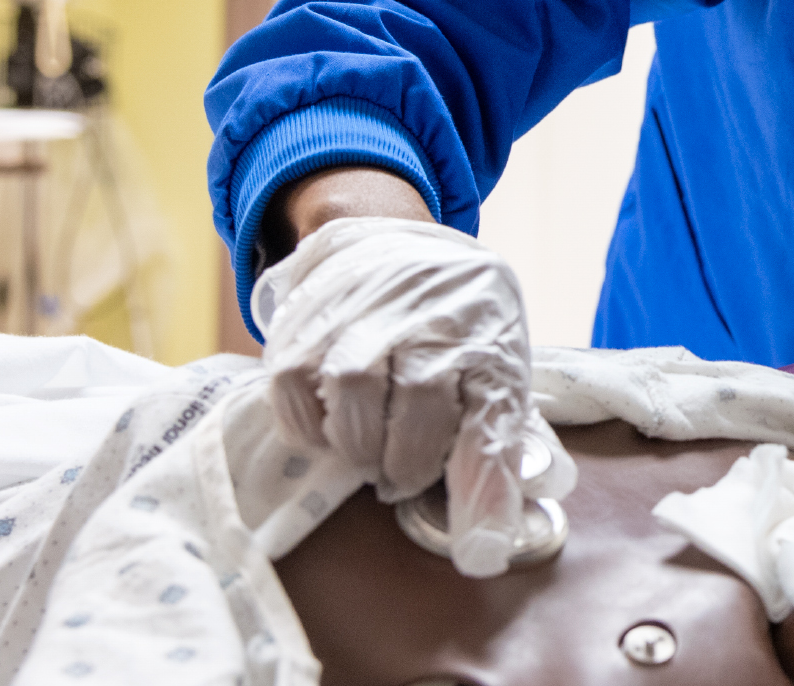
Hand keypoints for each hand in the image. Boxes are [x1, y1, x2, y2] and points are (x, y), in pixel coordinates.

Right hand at [252, 215, 574, 576]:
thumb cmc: (454, 326)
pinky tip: (331, 425)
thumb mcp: (496, 374)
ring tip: (371, 447)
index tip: (479, 552)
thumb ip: (496, 450)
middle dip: (409, 465)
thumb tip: (488, 543)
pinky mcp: (305, 329)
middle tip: (403, 471)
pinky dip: (311, 429)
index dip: (485, 495)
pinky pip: (296, 396)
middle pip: (418, 419)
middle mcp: (429, 326)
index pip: (491, 428)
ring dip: (362, 447)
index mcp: (488, 344)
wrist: (389, 241)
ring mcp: (363, 323)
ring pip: (355, 403)